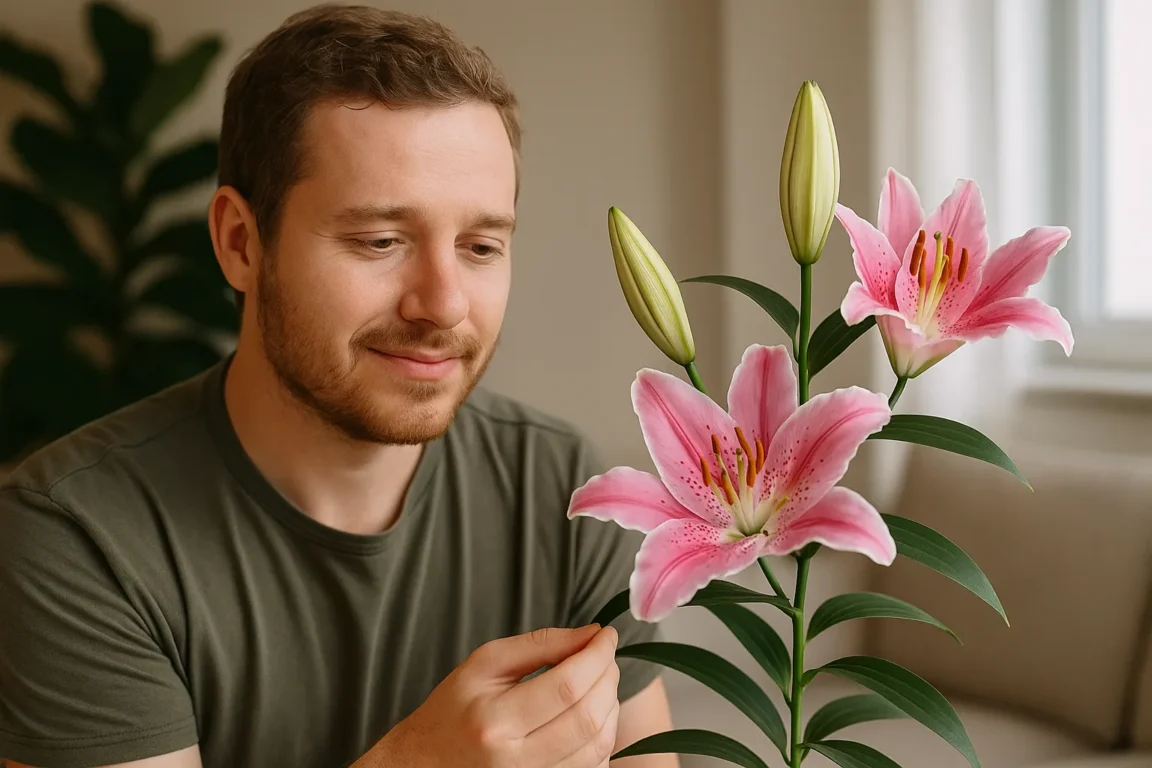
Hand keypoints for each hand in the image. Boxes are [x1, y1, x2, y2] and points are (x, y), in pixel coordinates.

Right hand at [373, 624, 620, 767]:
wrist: (426, 765)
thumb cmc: (453, 711)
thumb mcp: (484, 665)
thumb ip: (539, 645)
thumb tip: (591, 634)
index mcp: (495, 721)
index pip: (566, 686)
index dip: (596, 655)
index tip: (606, 635)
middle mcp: (516, 761)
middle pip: (588, 717)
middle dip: (608, 678)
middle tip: (603, 656)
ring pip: (598, 746)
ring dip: (610, 706)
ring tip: (599, 682)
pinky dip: (603, 737)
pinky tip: (591, 715)